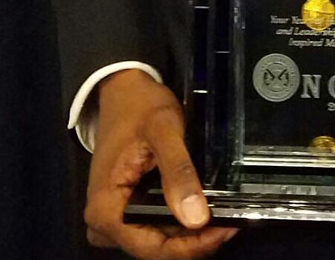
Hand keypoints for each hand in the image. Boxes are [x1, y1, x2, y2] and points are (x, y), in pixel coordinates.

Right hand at [84, 68, 238, 257]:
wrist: (123, 91)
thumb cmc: (139, 107)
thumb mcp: (163, 130)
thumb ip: (178, 171)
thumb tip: (196, 218)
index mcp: (104, 210)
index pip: (152, 248)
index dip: (192, 246)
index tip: (226, 228)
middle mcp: (103, 223)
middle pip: (155, 249)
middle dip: (194, 240)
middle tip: (231, 219)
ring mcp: (113, 219)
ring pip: (157, 241)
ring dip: (189, 233)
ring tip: (223, 213)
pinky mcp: (125, 210)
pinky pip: (154, 227)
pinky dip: (180, 222)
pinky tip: (203, 208)